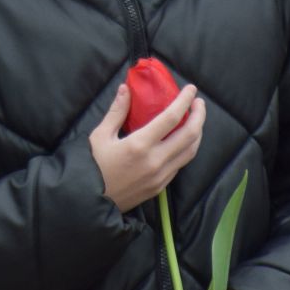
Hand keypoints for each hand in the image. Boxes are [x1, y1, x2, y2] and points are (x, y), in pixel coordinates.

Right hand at [90, 82, 204, 210]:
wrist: (90, 201)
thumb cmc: (92, 166)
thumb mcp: (100, 135)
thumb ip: (117, 111)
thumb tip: (126, 88)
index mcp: (140, 145)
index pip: (171, 118)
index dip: (184, 101)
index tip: (191, 89)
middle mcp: (155, 160)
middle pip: (190, 135)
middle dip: (199, 116)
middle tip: (199, 103)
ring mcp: (160, 176)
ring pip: (190, 152)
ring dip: (197, 133)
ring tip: (195, 120)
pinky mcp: (160, 186)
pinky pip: (180, 164)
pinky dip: (186, 148)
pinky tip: (181, 141)